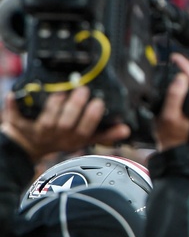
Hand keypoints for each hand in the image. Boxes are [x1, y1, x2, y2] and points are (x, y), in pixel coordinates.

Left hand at [1, 88, 129, 160]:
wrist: (27, 146)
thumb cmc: (59, 139)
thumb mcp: (84, 140)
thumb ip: (105, 134)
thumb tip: (126, 129)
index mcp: (73, 140)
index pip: (85, 131)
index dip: (92, 118)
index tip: (98, 102)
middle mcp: (56, 137)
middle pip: (66, 124)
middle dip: (75, 107)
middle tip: (82, 90)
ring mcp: (37, 132)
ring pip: (46, 120)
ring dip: (54, 105)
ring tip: (62, 90)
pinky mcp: (18, 125)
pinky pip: (15, 115)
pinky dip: (13, 105)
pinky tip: (14, 94)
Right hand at [155, 54, 188, 151]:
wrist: (179, 154)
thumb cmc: (174, 139)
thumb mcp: (169, 116)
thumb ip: (175, 96)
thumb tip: (181, 78)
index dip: (186, 67)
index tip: (176, 57)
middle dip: (187, 70)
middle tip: (174, 60)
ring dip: (188, 78)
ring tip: (176, 68)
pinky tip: (180, 82)